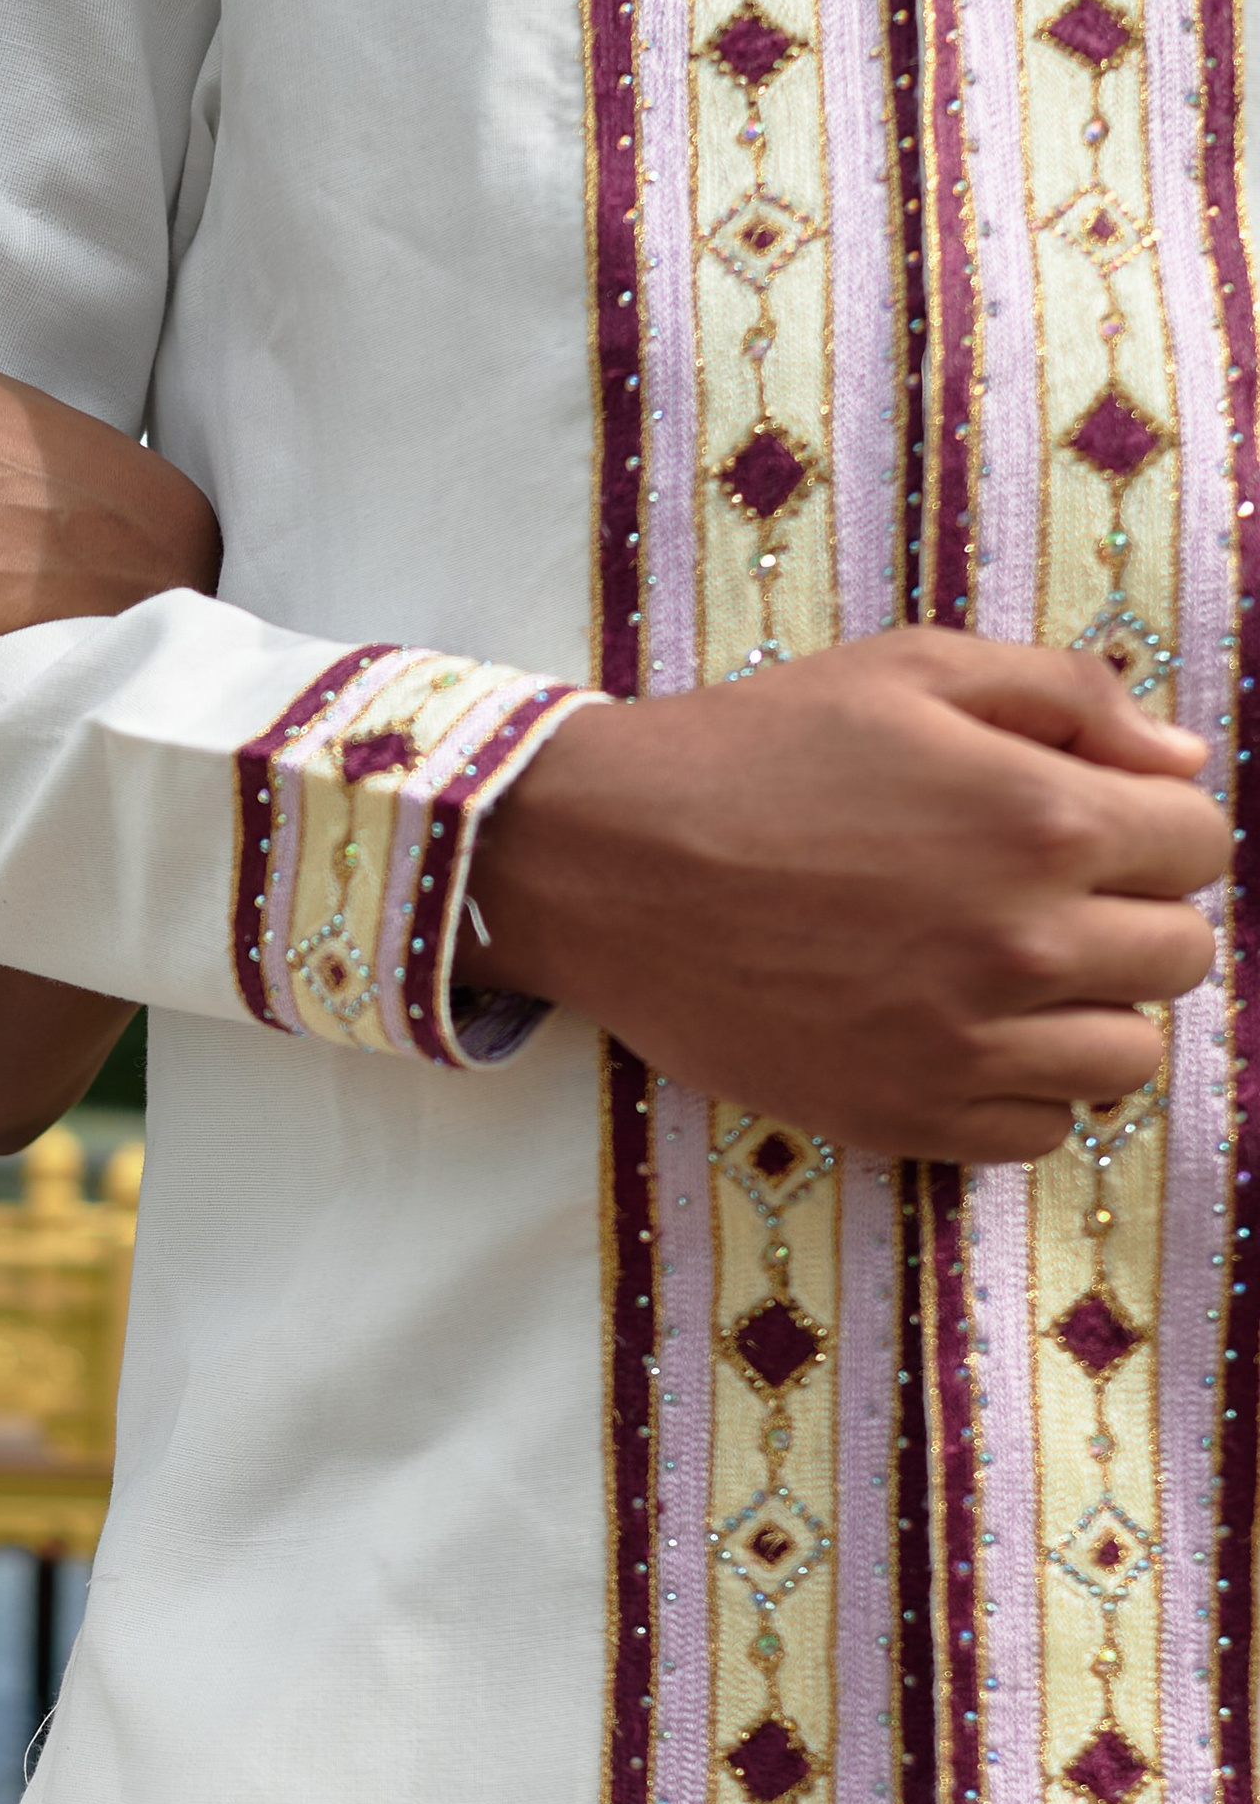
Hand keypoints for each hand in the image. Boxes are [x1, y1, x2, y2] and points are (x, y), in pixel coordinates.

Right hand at [474, 630, 1226, 1160]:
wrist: (604, 864)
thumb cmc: (753, 752)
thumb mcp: (912, 670)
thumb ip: (1069, 696)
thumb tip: (1180, 764)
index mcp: (1042, 817)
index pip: (1200, 846)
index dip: (1154, 829)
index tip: (1092, 827)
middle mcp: (1022, 942)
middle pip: (1180, 958)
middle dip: (1130, 918)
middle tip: (1045, 899)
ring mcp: (963, 1045)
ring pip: (1125, 1059)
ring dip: (1089, 1013)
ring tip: (1011, 978)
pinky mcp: (902, 1117)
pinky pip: (1039, 1133)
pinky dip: (1021, 1091)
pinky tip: (962, 1036)